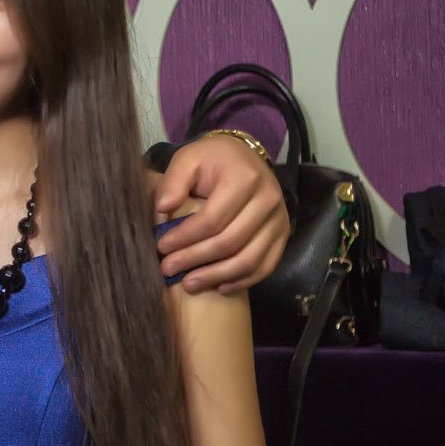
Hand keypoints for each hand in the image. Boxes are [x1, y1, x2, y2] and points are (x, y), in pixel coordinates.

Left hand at [154, 135, 287, 293]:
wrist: (244, 158)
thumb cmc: (211, 160)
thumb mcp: (187, 158)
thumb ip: (173, 181)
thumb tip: (163, 209)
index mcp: (244, 178)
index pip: (213, 218)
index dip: (185, 237)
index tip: (161, 246)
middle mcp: (268, 200)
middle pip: (230, 242)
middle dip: (195, 259)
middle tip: (168, 268)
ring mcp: (280, 220)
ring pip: (249, 260)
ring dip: (216, 276)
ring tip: (188, 284)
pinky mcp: (283, 235)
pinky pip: (265, 266)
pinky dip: (242, 281)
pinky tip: (218, 287)